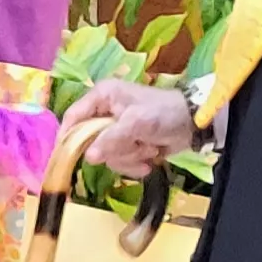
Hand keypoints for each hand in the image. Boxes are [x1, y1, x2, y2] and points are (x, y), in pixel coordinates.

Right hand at [62, 78, 195, 178]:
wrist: (195, 124)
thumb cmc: (164, 113)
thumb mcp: (137, 122)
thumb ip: (111, 138)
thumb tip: (89, 157)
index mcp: (101, 96)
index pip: (73, 117)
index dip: (68, 137)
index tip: (66, 157)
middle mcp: (104, 112)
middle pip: (90, 141)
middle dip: (114, 150)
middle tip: (134, 146)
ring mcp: (116, 130)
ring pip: (106, 155)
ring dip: (128, 158)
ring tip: (148, 150)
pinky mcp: (128, 144)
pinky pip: (120, 162)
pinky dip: (135, 164)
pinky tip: (150, 159)